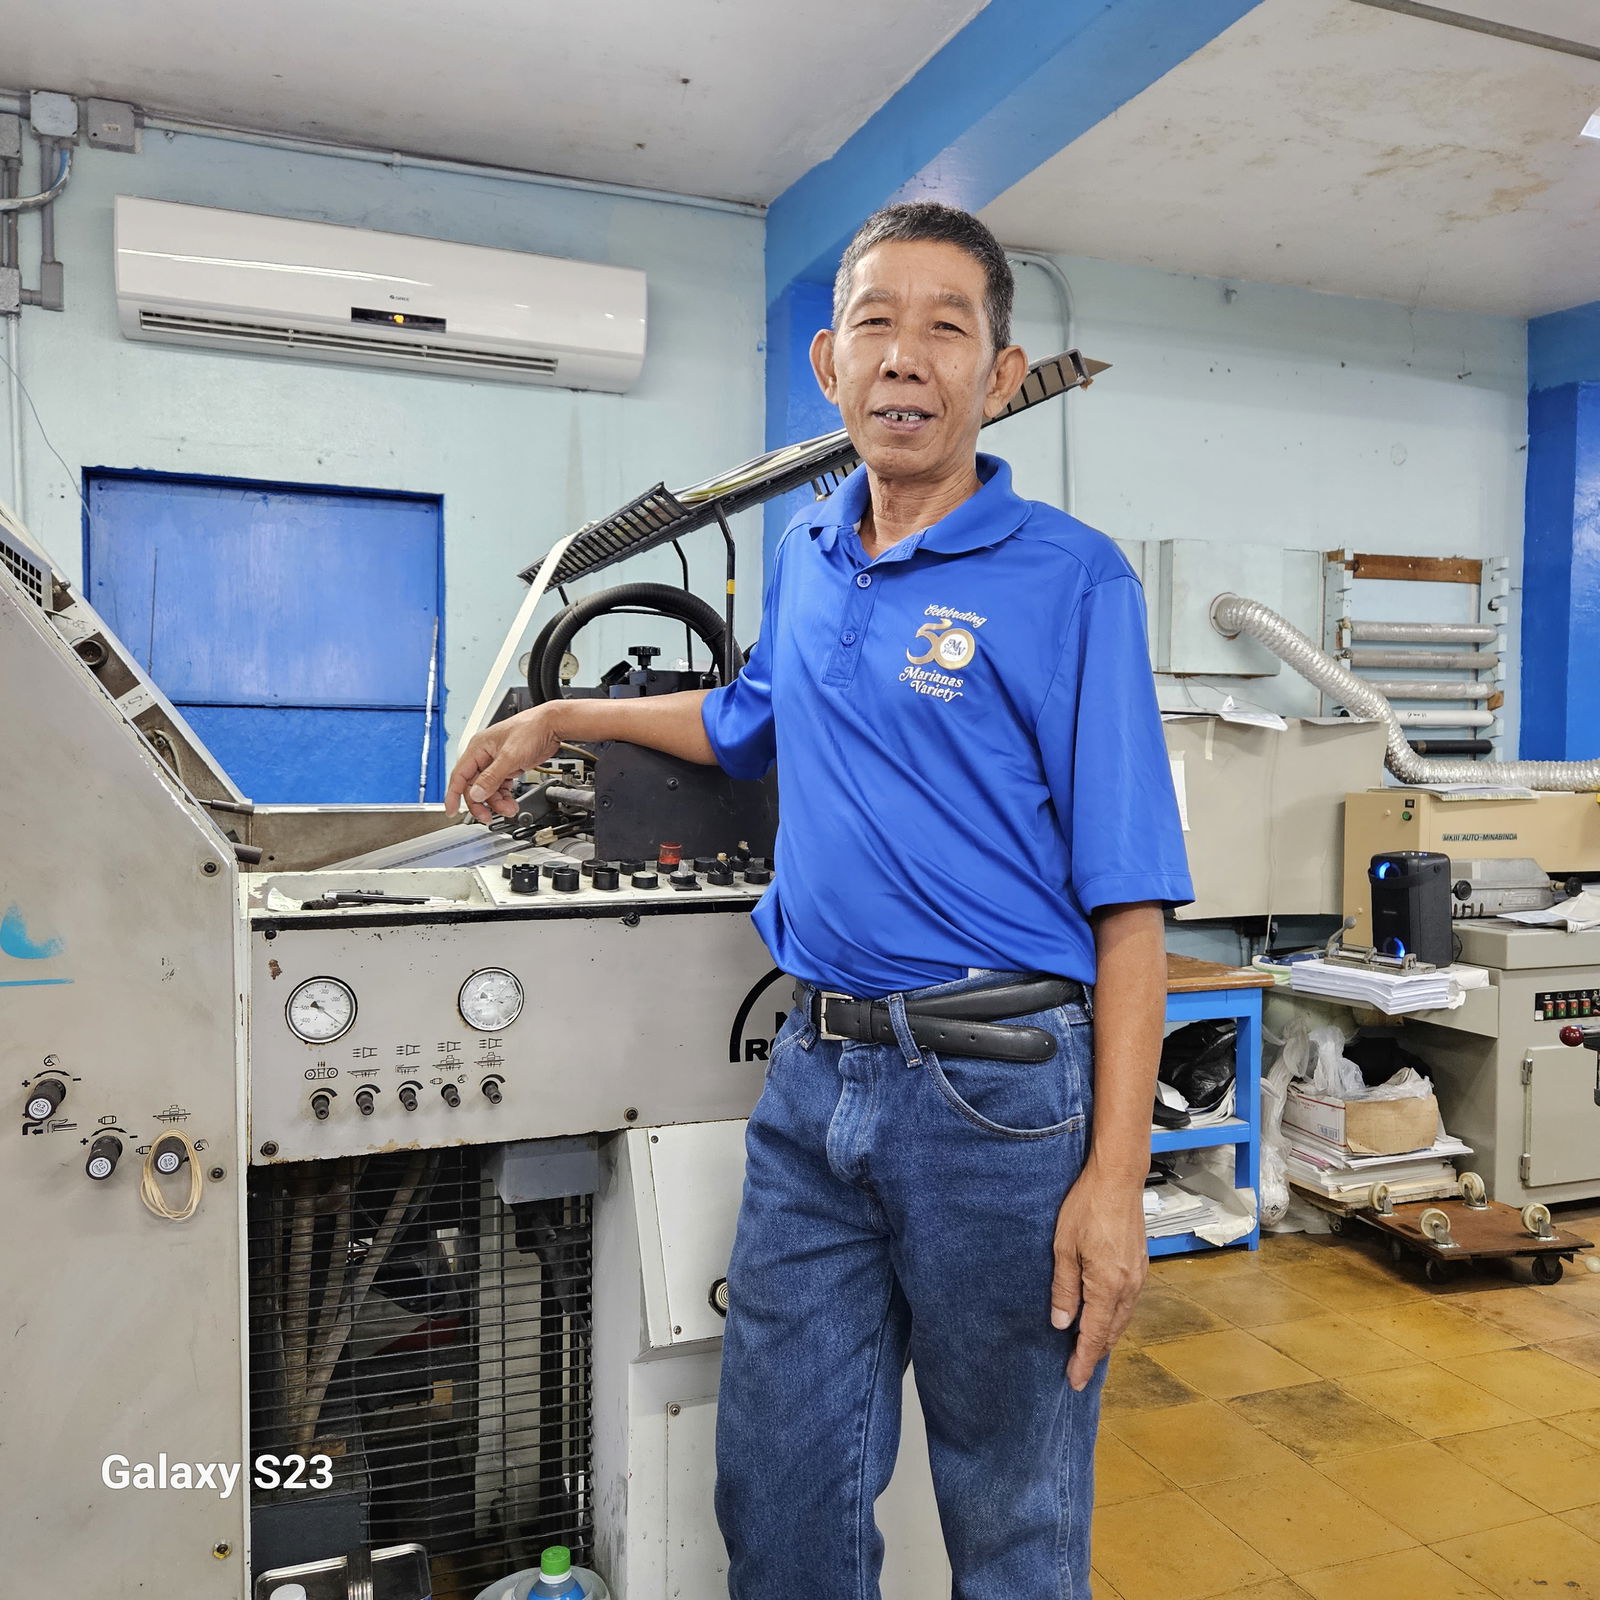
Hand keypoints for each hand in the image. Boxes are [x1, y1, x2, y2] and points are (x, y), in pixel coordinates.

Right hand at [445, 707, 563, 821]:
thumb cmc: (531, 729)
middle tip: (488, 817)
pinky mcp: (509, 766)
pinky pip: (501, 786)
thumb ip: (491, 777)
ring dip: (497, 802)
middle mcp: (484, 755)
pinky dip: (505, 796)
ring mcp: (497, 761)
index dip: (453, 795)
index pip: (459, 775)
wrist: (552, 725)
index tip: (451, 811)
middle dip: (482, 802)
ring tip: (509, 809)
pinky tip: (511, 803)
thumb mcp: (510, 756)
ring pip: (489, 789)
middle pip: (474, 786)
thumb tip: (475, 794)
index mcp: (478, 748)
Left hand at [1051, 1161, 1148, 1389]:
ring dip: (1105, 1336)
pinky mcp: (1140, 1265)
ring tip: (1089, 1350)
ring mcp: (1138, 1276)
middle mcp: (1128, 1287)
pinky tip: (1104, 1317)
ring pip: (1122, 1319)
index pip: (1093, 1335)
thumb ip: (1064, 1288)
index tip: (1074, 1381)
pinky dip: (1115, 1318)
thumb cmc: (1087, 1207)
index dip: (1082, 1361)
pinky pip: (1128, 1303)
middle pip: (1111, 1332)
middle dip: (1094, 1353)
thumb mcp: (1063, 1248)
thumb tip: (1061, 1322)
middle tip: (1077, 1370)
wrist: (1117, 1180)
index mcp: (1107, 1286)